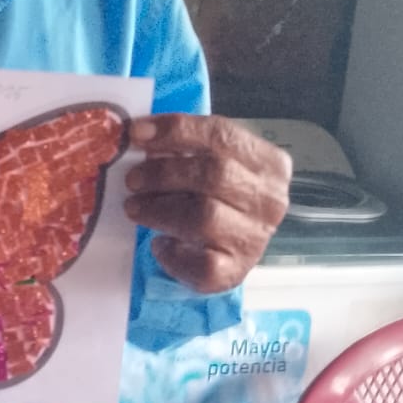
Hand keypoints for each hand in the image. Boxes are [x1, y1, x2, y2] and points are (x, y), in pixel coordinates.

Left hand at [124, 114, 290, 293]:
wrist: (231, 248)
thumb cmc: (217, 198)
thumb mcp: (211, 163)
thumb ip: (186, 148)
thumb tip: (140, 137)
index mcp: (269, 163)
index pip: (222, 135)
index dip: (176, 130)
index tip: (136, 133)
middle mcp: (269, 200)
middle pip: (214, 174)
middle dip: (164, 173)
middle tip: (133, 179)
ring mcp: (255, 238)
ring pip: (204, 217)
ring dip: (160, 209)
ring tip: (135, 208)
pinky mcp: (236, 272)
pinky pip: (200, 262)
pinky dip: (172, 253)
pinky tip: (159, 244)